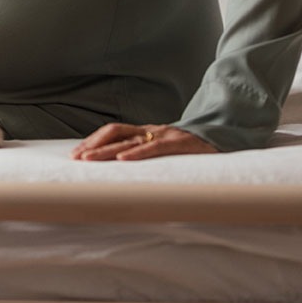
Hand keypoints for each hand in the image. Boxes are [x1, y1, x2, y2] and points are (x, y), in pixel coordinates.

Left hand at [70, 123, 217, 160]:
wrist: (225, 137)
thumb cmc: (192, 149)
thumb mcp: (165, 151)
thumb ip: (147, 156)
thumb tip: (123, 171)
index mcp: (146, 132)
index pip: (113, 132)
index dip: (93, 141)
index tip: (76, 153)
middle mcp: (151, 131)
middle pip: (114, 133)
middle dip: (93, 145)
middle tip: (76, 158)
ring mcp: (164, 135)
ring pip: (129, 140)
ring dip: (106, 150)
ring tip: (89, 159)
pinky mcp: (179, 142)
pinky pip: (155, 147)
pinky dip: (137, 153)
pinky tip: (122, 160)